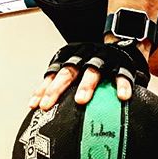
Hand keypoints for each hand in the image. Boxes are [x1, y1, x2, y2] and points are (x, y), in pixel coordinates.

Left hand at [28, 40, 149, 111]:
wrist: (123, 44)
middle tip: (48, 104)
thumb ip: (68, 88)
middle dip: (56, 88)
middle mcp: (84, 56)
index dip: (42, 89)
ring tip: (81, 100)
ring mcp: (103, 59)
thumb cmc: (95, 64)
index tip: (34, 105)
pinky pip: (122, 75)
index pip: (52, 73)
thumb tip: (50, 114)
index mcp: (71, 57)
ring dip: (85, 85)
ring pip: (92, 71)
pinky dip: (122, 85)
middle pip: (67, 71)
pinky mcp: (123, 64)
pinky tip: (122, 97)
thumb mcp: (79, 70)